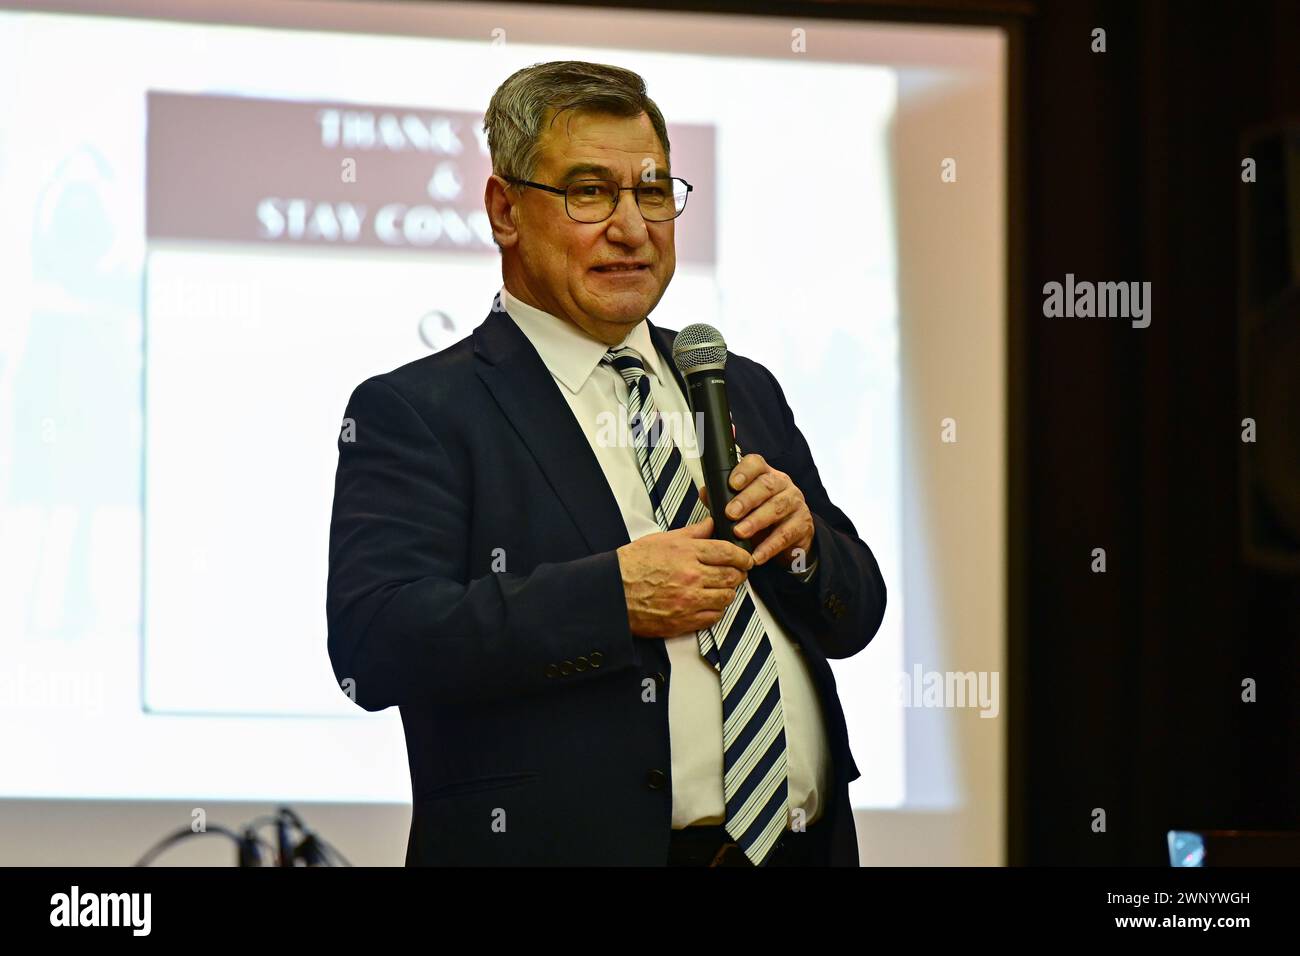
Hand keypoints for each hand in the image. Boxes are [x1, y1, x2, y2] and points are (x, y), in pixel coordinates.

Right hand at [616, 517, 753, 637]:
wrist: (612, 592)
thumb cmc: (633, 565)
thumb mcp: (662, 540)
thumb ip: (692, 533)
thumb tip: (712, 524)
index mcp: (687, 553)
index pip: (728, 553)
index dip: (742, 556)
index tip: (745, 558)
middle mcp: (692, 577)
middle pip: (732, 576)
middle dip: (738, 574)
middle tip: (736, 572)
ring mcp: (690, 601)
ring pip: (726, 597)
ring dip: (727, 592)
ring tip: (720, 587)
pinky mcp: (684, 620)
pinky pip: (714, 617)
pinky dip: (716, 610)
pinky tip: (708, 603)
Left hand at [713, 453, 814, 566]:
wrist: (791, 538)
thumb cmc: (761, 516)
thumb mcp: (742, 506)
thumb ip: (723, 498)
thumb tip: (705, 493)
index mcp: (765, 474)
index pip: (756, 464)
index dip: (744, 472)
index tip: (732, 484)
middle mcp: (782, 484)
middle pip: (767, 485)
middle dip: (746, 499)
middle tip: (730, 513)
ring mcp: (795, 503)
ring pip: (777, 507)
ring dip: (756, 521)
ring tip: (739, 532)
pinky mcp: (802, 524)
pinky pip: (785, 534)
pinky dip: (769, 546)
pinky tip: (756, 555)